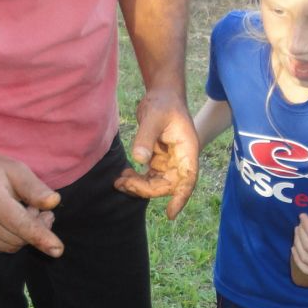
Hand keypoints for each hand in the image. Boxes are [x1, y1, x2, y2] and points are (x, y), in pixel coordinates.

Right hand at [0, 146, 62, 256]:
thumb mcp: (16, 169)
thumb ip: (35, 188)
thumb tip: (53, 203)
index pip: (19, 223)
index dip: (40, 237)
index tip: (58, 250)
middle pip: (18, 238)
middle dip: (36, 228)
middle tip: (38, 208)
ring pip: (11, 246)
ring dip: (24, 234)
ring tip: (23, 211)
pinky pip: (1, 248)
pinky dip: (12, 238)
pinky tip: (11, 220)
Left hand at [115, 90, 199, 218]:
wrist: (162, 94)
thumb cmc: (163, 102)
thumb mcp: (154, 116)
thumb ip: (146, 137)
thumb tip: (139, 159)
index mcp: (187, 150)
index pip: (188, 179)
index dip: (181, 198)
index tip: (170, 213)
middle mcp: (180, 159)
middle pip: (168, 185)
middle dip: (146, 189)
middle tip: (124, 184)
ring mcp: (169, 161)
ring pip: (157, 183)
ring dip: (139, 187)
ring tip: (119, 182)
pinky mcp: (158, 159)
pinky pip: (149, 177)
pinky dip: (136, 179)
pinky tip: (122, 176)